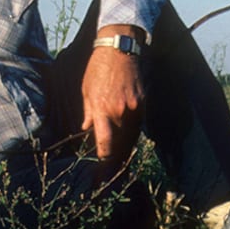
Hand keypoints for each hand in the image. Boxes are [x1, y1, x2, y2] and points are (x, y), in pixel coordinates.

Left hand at [81, 25, 145, 163]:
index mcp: (102, 108)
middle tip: (107, 179)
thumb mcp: (86, 91)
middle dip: (114, 162)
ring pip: (131, 136)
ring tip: (117, 166)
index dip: (104, 161)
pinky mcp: (143, 102)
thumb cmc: (98, 68)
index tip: (100, 173)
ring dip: (124, 151)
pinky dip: (132, 135)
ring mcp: (134, 107)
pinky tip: (126, 142)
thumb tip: (86, 128)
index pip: (105, 142)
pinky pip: (138, 124)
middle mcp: (120, 110)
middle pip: (120, 144)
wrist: (119, 49)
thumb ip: (88, 112)